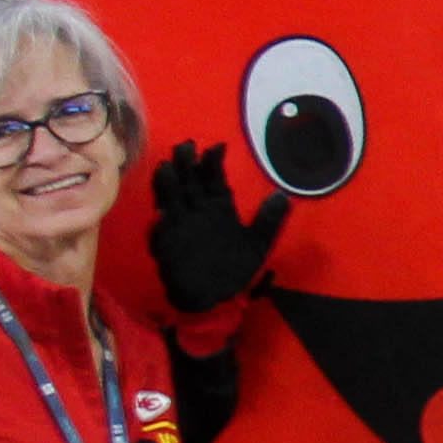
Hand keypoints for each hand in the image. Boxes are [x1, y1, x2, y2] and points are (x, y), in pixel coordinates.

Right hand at [142, 139, 287, 313]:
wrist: (215, 297)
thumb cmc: (234, 267)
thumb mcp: (258, 244)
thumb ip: (269, 220)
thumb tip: (284, 196)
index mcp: (218, 208)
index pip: (214, 180)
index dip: (214, 163)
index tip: (218, 146)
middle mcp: (196, 212)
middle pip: (189, 183)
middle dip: (187, 165)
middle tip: (185, 146)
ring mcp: (179, 228)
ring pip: (170, 202)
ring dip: (167, 187)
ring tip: (166, 170)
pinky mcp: (167, 248)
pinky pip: (160, 237)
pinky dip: (158, 228)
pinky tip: (159, 217)